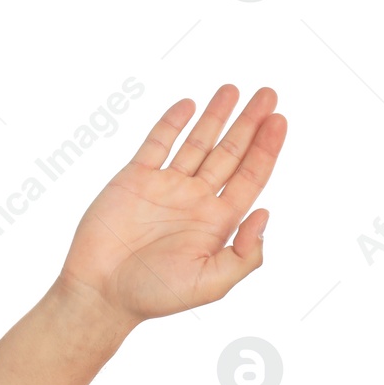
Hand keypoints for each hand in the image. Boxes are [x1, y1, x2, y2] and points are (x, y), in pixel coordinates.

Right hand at [54, 84, 287, 326]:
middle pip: (231, 153)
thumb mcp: (212, 284)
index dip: (267, 149)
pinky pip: (157, 143)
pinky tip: (190, 105)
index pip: (250, 177)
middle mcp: (196, 200)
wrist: (103, 292)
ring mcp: (166, 186)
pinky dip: (172, 123)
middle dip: (250, 124)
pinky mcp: (135, 178)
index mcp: (218, 222)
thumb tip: (265, 214)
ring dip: (216, 116)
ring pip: (198, 142)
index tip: (280, 120)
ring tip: (234, 89)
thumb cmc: (156, 295)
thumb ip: (244, 254)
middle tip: (269, 94)